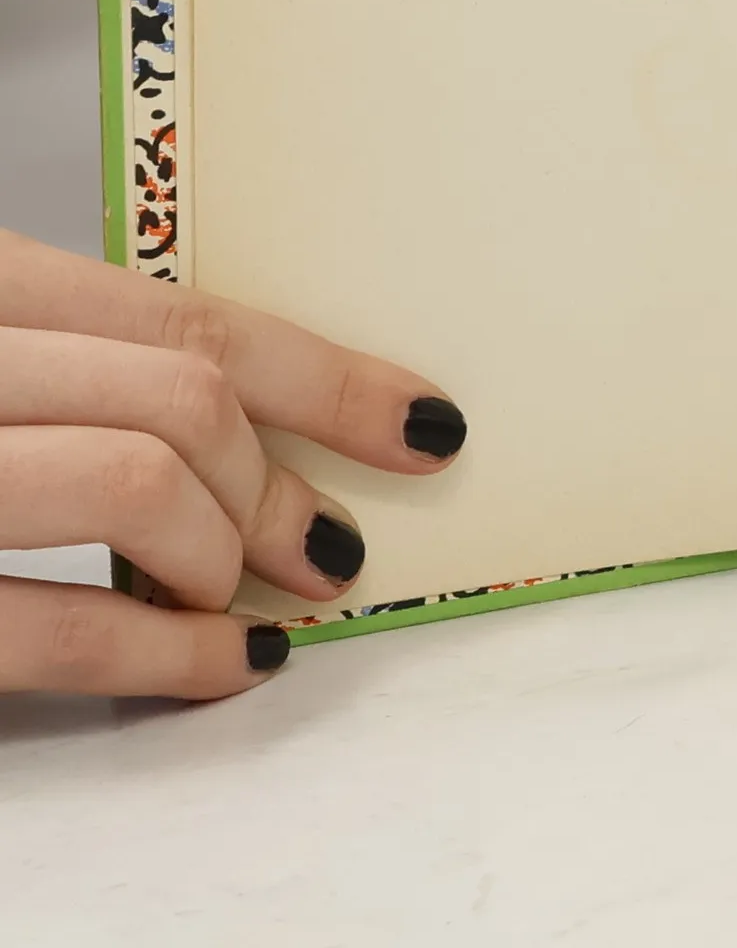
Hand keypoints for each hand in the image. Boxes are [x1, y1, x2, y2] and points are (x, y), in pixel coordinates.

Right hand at [0, 229, 465, 698]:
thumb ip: (91, 371)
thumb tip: (254, 425)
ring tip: (241, 596)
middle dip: (278, 484)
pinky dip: (171, 652)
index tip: (422, 423)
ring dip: (226, 552)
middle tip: (333, 543)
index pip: (191, 324)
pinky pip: (68, 628)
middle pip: (182, 401)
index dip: (330, 380)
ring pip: (141, 485)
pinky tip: (230, 658)